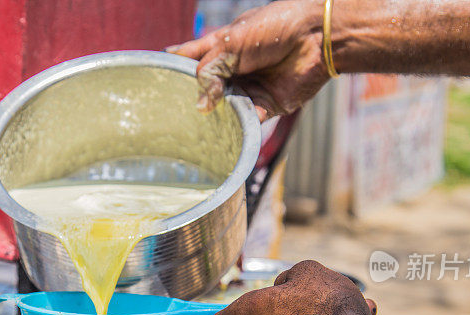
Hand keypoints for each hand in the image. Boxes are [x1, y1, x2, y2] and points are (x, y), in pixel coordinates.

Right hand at [167, 0, 329, 120]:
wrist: (316, 37)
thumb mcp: (231, 44)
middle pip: (204, 88)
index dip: (173, 69)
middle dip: (191, 100)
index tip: (153, 82)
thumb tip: (200, 106)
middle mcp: (233, 69)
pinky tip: (223, 130)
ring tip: (196, 126)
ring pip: (222, 108)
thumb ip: (209, 72)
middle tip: (171, 114)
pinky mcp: (265, 106)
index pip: (189, 59)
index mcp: (221, 47)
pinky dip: (236, 126)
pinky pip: (245, 121)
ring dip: (213, 116)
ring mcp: (248, 88)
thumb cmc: (273, 28)